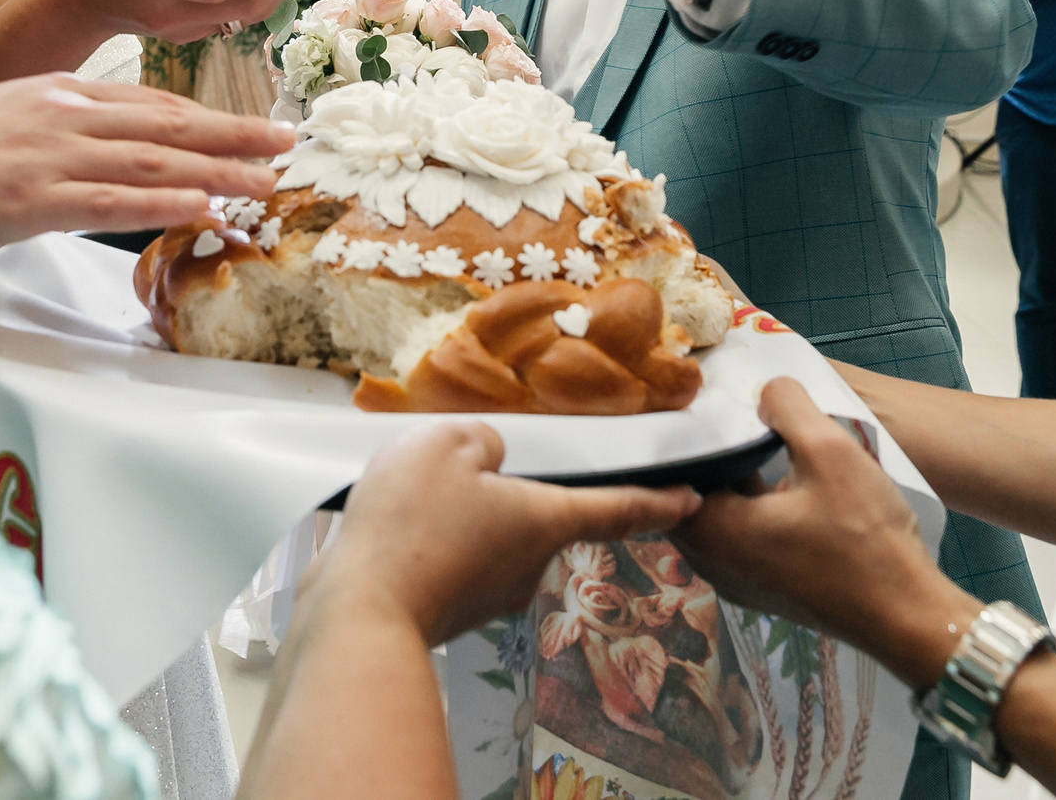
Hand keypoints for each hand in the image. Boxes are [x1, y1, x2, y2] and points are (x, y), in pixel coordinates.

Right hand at [0, 74, 294, 256]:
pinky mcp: (35, 200)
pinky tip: (203, 209)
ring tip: (265, 182)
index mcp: (65, 93)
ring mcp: (53, 157)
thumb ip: (71, 127)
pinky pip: (113, 202)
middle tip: (287, 143)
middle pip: (168, 125)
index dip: (210, 117)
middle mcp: (67, 116)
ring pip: (153, 162)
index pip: (154, 104)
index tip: (254, 127)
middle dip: (234, 135)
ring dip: (216, 171)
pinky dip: (164, 205)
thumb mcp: (17, 117)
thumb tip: (121, 148)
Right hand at [312, 422, 700, 648]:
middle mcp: (532, 563)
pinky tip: (403, 526)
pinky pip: (459, 556)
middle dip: (517, 490)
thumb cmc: (412, 527)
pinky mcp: (456, 606)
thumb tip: (487, 460)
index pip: (619, 507)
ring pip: (494, 535)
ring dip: (470, 514)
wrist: (362, 613)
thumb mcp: (446, 445)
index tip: (692, 499)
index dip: (658, 500)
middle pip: (540, 514)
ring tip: (418, 495)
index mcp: (547, 519)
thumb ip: (480, 442)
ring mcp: (494, 592)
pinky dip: (439, 539)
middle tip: (473, 469)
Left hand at [673, 379, 973, 687]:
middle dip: (708, 454)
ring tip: (756, 436)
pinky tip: (781, 478)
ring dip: (734, 479)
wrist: (910, 617)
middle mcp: (711, 563)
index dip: (681, 434)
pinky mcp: (767, 589)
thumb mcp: (828, 450)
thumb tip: (765, 389)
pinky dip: (752, 505)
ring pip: (718, 515)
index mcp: (710, 532)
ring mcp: (739, 581)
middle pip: (689, 493)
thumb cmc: (865, 539)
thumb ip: (787, 406)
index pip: (665, 474)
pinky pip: (742, 536)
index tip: (697, 403)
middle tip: (727, 413)